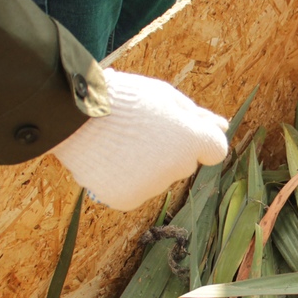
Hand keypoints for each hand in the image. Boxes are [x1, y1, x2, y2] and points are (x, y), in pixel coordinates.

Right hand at [51, 69, 229, 211]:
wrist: (75, 114)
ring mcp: (152, 188)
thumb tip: (223, 126)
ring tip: (117, 142)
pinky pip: (134, 191)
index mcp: (191, 141)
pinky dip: (123, 179)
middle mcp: (177, 169)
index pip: (215, 151)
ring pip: (157, 178)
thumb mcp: (165, 97)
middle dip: (168, 150)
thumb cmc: (125, 98)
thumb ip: (197, 116)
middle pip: (183, 165)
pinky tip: (108, 159)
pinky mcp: (127, 200)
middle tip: (138, 130)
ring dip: (144, 165)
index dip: (196, 138)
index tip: (175, 129)